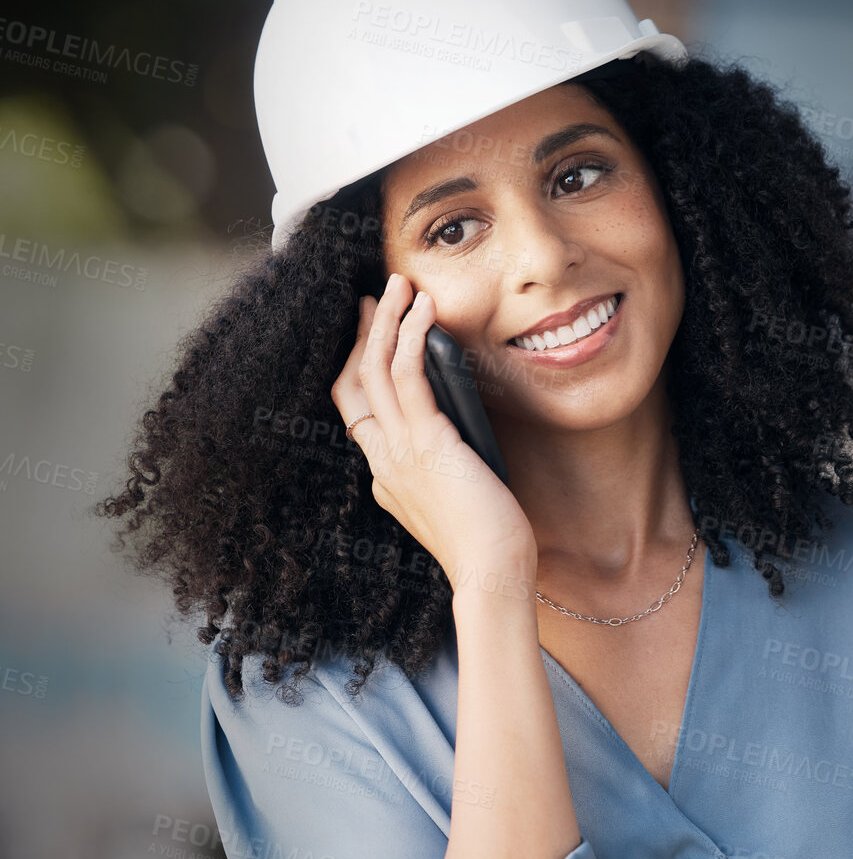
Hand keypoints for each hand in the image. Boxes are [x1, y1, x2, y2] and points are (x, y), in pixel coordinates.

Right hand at [330, 275, 535, 592]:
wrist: (491, 574)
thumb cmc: (489, 544)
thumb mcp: (458, 497)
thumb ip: (448, 464)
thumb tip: (460, 428)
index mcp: (386, 477)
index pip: (358, 410)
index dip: (360, 364)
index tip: (372, 331)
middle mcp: (383, 462)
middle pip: (356, 382)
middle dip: (364, 332)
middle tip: (375, 295)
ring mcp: (399, 452)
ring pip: (376, 370)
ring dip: (386, 320)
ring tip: (400, 284)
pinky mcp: (427, 443)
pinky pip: (408, 377)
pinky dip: (412, 336)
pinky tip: (423, 310)